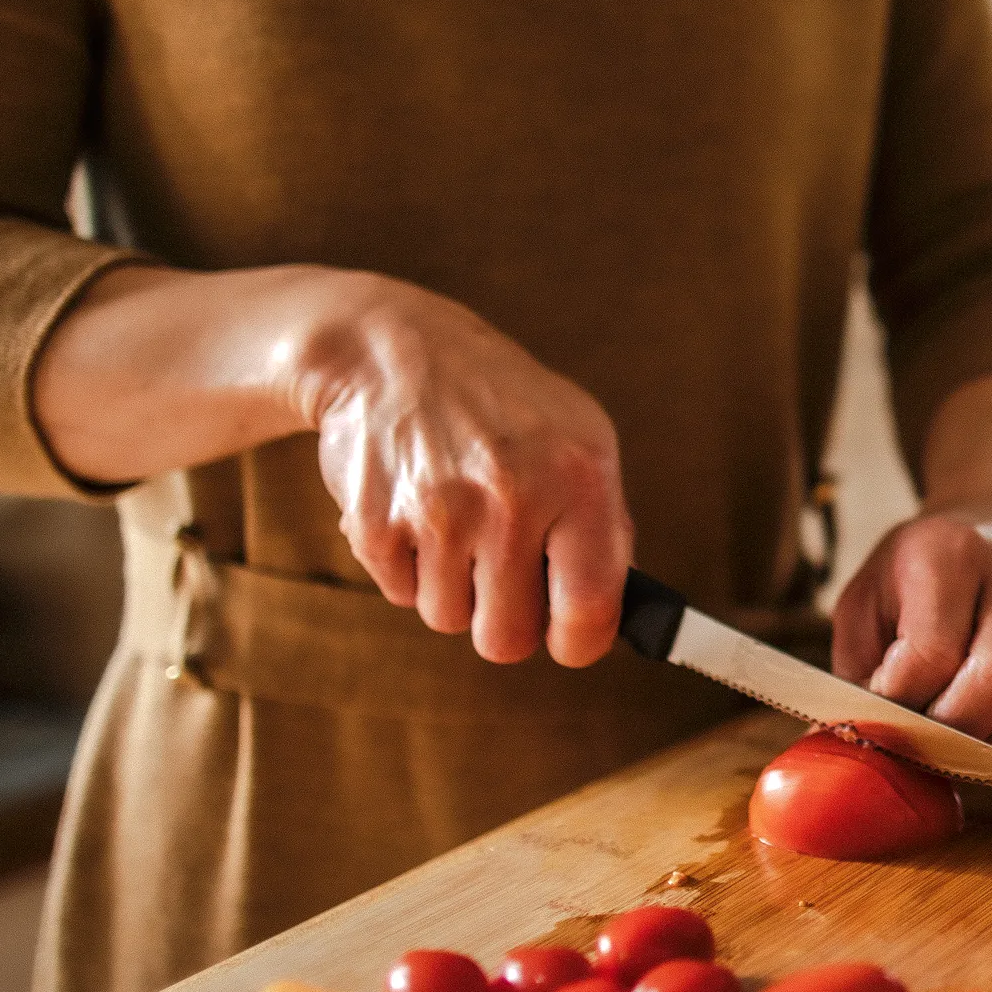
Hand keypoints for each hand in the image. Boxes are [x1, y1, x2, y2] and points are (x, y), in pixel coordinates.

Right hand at [302, 279, 632, 667]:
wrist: (389, 352)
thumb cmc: (496, 401)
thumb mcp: (578, 435)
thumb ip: (604, 523)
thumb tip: (614, 609)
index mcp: (578, 476)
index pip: (588, 609)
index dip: (579, 639)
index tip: (569, 635)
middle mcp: (512, 495)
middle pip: (507, 639)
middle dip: (503, 618)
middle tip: (500, 571)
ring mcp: (440, 512)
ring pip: (448, 618)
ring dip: (451, 585)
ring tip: (455, 519)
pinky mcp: (376, 525)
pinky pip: (399, 593)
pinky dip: (408, 564)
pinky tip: (416, 508)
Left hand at [829, 505, 991, 779]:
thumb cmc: (914, 575)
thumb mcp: (866, 600)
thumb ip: (859, 666)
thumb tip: (864, 739)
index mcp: (951, 554)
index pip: (933, 652)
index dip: (900, 702)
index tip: (880, 715)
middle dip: (956, 733)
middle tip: (921, 747)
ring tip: (958, 761)